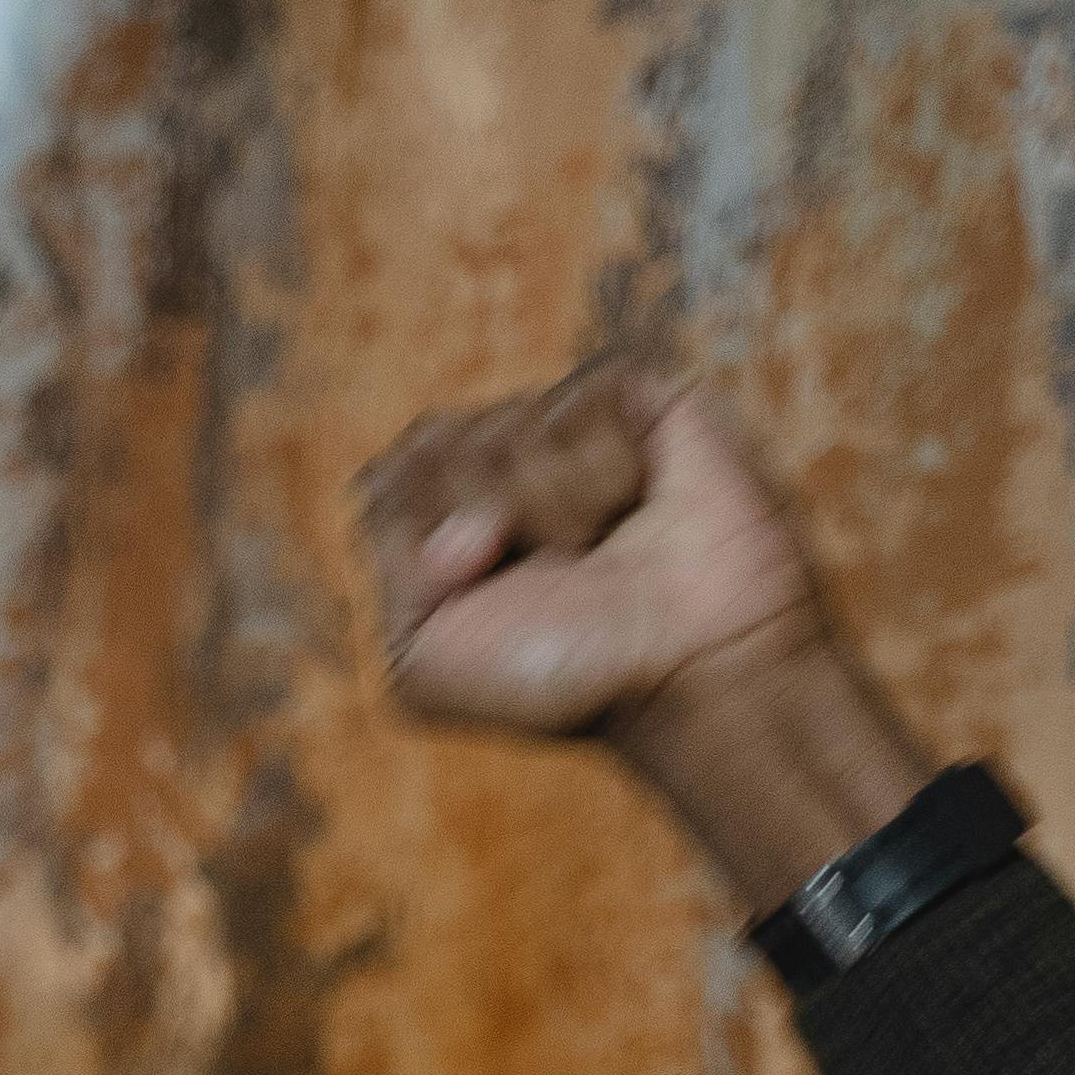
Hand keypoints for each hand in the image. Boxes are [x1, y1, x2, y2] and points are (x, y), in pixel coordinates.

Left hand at [355, 361, 823, 737]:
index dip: (426, 540)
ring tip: (605, 549)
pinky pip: (578, 402)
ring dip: (554, 509)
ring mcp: (567, 428)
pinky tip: (641, 506)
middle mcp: (497, 465)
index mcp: (437, 521)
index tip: (475, 596)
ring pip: (509, 425)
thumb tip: (434, 484)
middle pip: (436, 443)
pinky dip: (602, 471)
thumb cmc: (567, 677)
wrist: (689, 672)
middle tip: (554, 576)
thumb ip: (387, 572)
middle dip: (487, 521)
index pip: (386, 479)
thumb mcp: (427, 663)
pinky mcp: (635, 397)